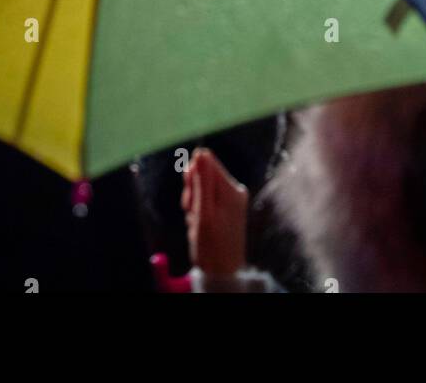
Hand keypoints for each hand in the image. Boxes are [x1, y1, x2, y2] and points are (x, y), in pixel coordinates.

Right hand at [181, 147, 247, 276]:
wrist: (222, 273)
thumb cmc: (212, 246)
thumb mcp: (203, 213)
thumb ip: (202, 182)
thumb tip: (201, 152)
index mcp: (231, 189)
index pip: (206, 162)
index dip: (192, 178)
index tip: (190, 199)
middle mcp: (235, 191)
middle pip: (204, 175)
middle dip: (192, 193)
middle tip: (192, 214)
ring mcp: (232, 200)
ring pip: (203, 189)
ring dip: (194, 205)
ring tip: (196, 225)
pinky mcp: (227, 209)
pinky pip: (207, 201)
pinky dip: (199, 212)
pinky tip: (200, 227)